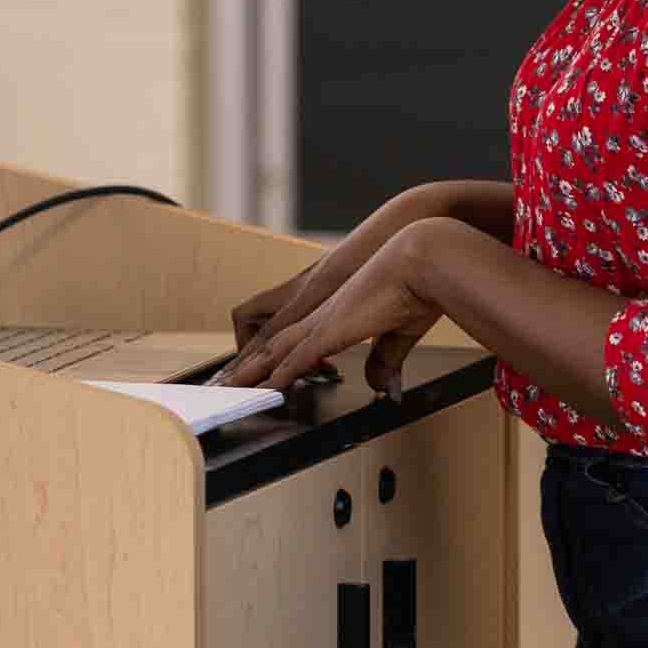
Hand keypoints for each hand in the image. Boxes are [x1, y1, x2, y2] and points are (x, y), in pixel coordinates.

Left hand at [217, 226, 445, 398]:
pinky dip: (281, 375)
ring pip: (272, 349)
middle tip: (224, 383)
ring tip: (228, 390)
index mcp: (333, 311)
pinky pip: (295, 357)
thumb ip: (385, 360)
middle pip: (269, 342)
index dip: (272, 355)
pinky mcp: (330, 328)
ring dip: (251, 373)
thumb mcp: (398, 331)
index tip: (258, 372)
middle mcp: (319, 313)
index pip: (291, 335)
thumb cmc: (418, 284)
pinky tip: (268, 389)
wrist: (423, 257)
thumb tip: (383, 386)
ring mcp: (321, 319)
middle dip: (246, 365)